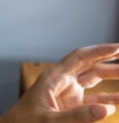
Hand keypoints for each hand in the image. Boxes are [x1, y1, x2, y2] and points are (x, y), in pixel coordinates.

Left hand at [0, 44, 118, 122]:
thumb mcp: (50, 121)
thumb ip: (77, 117)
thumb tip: (106, 110)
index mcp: (54, 77)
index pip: (79, 57)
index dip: (98, 51)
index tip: (117, 47)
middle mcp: (62, 82)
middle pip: (89, 67)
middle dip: (109, 62)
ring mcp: (67, 95)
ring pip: (93, 82)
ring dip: (110, 79)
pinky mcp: (70, 108)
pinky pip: (92, 100)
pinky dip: (107, 100)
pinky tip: (118, 102)